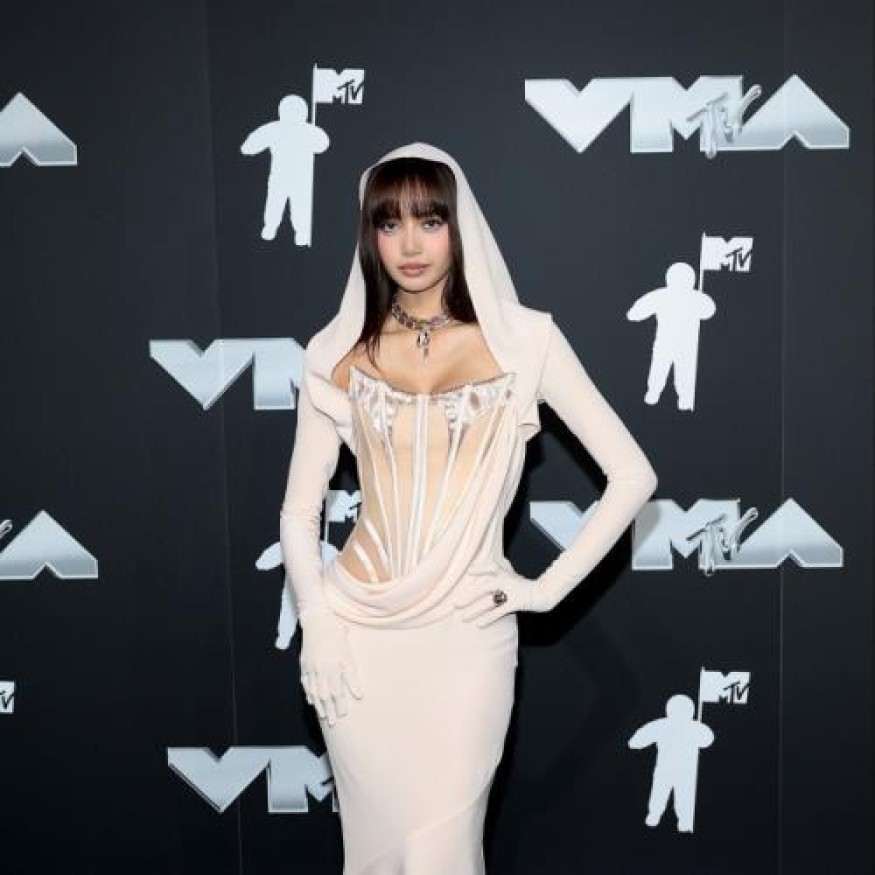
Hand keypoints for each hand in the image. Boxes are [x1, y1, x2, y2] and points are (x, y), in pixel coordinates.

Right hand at [298, 608, 362, 725]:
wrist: (317, 622)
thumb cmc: (336, 636)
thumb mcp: (348, 655)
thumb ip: (353, 676)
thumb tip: (359, 695)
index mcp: (332, 668)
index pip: (337, 693)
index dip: (340, 705)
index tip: (343, 715)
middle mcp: (320, 671)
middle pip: (325, 695)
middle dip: (329, 710)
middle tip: (333, 723)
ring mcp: (310, 668)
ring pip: (314, 692)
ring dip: (319, 705)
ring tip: (323, 715)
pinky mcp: (304, 665)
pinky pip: (305, 683)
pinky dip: (309, 693)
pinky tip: (311, 700)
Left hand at [453, 566, 548, 626]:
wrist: (546, 593)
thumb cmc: (526, 586)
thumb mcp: (514, 576)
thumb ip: (503, 570)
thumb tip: (498, 561)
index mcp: (506, 573)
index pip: (491, 567)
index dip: (481, 568)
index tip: (469, 571)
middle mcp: (507, 580)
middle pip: (485, 587)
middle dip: (469, 596)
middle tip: (455, 604)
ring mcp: (513, 591)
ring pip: (490, 601)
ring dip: (475, 610)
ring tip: (463, 618)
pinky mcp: (518, 602)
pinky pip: (500, 611)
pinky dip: (489, 617)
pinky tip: (479, 624)